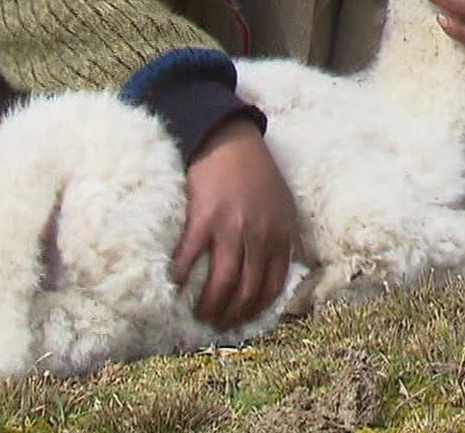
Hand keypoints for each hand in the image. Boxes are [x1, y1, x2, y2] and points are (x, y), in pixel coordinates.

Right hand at [169, 118, 297, 329]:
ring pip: (221, 283)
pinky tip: (174, 285)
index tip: (242, 320)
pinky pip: (190, 257)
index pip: (272, 286)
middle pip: (246, 291)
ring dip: (208, 306)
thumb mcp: (285, 204)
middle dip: (231, 315)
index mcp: (280, 235)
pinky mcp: (203, 218)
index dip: (256, 310)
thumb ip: (287, 237)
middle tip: (216, 324)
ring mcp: (231, 228)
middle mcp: (259, 236)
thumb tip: (290, 265)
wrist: (231, 140)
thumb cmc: (258, 173)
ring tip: (198, 314)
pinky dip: (181, 276)